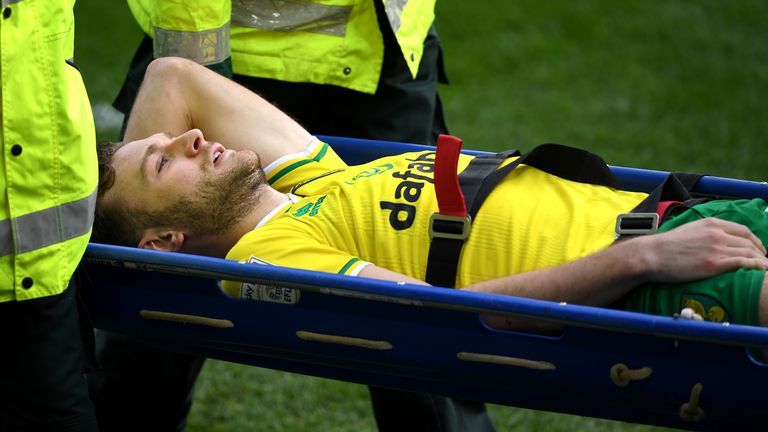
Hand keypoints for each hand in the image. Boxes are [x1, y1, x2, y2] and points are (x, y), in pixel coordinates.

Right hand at [640, 217, 767, 282]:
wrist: (651, 255)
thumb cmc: (665, 246)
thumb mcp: (688, 230)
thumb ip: (704, 232)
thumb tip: (712, 240)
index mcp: (711, 223)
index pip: (743, 230)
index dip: (755, 241)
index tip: (758, 250)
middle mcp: (717, 233)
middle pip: (749, 242)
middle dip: (760, 253)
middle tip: (763, 262)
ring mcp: (716, 248)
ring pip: (750, 253)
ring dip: (761, 261)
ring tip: (764, 269)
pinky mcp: (714, 264)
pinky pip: (743, 264)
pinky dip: (756, 267)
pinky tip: (761, 272)